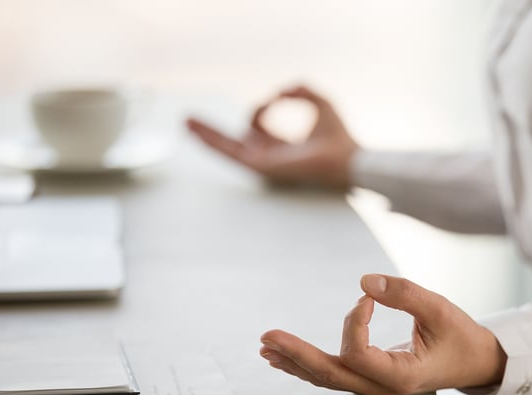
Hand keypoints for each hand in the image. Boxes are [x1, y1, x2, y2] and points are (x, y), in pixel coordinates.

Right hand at [187, 84, 358, 189]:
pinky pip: (233, 153)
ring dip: (207, 135)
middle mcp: (270, 157)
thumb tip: (280, 91)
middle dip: (212, 131)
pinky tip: (198, 134)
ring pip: (228, 148)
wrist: (347, 158)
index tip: (277, 98)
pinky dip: (215, 142)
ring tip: (185, 122)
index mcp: (282, 147)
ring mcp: (264, 164)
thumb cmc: (340, 137)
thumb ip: (301, 90)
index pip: (257, 127)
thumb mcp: (320, 103)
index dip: (261, 108)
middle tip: (189, 120)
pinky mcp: (262, 167)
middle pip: (233, 142)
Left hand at [259, 274, 507, 394]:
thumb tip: (364, 282)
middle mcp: (382, 388)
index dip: (354, 322)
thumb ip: (405, 293)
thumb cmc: (460, 337)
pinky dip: (307, 364)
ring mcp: (374, 387)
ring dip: (295, 361)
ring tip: (266, 348)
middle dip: (296, 354)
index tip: (368, 298)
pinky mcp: (370, 379)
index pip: (358, 354)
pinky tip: (286, 358)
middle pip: (330, 373)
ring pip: (326, 378)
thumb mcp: (440, 310)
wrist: (474, 362)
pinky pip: (334, 374)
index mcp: (402, 376)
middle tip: (267, 337)